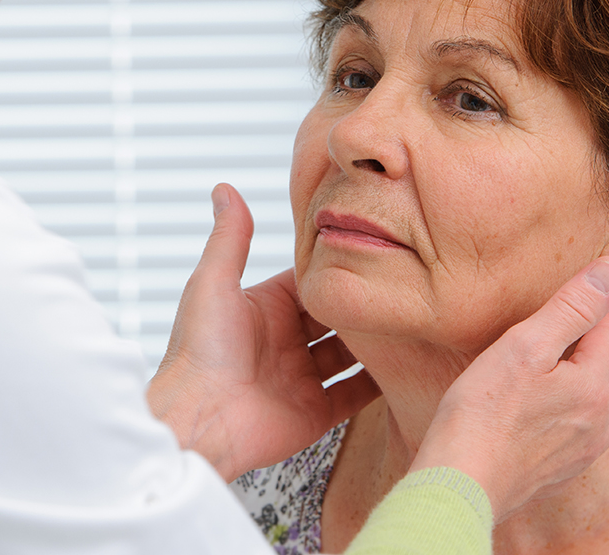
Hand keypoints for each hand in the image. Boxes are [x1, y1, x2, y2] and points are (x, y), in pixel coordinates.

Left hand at [147, 183, 380, 480]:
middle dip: (362, 303)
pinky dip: (377, 384)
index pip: (310, 281)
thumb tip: (224, 188)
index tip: (374, 249)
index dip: (337, 268)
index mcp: (263, 308)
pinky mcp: (314, 413)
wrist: (199, 420)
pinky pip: (353, 396)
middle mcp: (284, 341)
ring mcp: (301, 378)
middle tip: (401, 285)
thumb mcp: (213, 282)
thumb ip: (230, 238)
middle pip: (334, 316)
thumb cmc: (199, 352)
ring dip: (375, 341)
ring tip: (410, 320)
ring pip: (349, 354)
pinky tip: (404, 366)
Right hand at [410, 257, 608, 521]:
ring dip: (592, 366)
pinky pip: (592, 421)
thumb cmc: (481, 416)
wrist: (460, 486)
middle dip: (598, 333)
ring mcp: (589, 448)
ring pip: (608, 392)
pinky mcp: (569, 466)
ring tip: (558, 350)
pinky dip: (582, 398)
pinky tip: (552, 395)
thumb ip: (571, 307)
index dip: (589, 302)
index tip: (563, 293)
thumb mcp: (523, 346)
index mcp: (598, 386)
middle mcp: (604, 421)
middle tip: (562, 315)